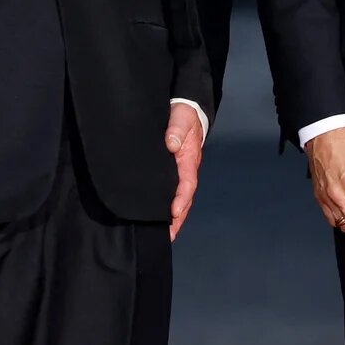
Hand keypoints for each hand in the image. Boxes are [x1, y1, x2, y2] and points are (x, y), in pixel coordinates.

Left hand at [166, 103, 204, 240]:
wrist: (184, 108)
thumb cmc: (184, 114)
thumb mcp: (181, 116)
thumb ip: (177, 128)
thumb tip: (171, 144)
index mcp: (189, 159)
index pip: (187, 182)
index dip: (181, 198)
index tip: (175, 212)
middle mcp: (185, 169)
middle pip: (183, 198)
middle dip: (177, 218)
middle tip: (168, 235)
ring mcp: (177, 172)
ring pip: (176, 198)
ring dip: (171, 217)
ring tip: (163, 235)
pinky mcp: (169, 171)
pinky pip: (167, 190)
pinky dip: (163, 205)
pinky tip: (155, 216)